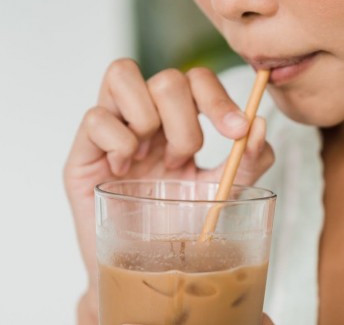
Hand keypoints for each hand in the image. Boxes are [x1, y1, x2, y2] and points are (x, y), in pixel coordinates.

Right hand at [64, 59, 273, 323]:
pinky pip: (96, 118)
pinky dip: (118, 143)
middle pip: (167, 78)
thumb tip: (259, 124)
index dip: (219, 97)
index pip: (197, 78)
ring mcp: (113, 126)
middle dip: (185, 125)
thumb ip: (247, 160)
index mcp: (179, 119)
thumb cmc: (179, 226)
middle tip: (181, 163)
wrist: (143, 270)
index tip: (237, 131)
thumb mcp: (222, 191)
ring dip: (148, 122)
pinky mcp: (83, 148)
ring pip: (122, 74)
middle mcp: (146, 114)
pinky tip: (123, 172)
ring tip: (148, 160)